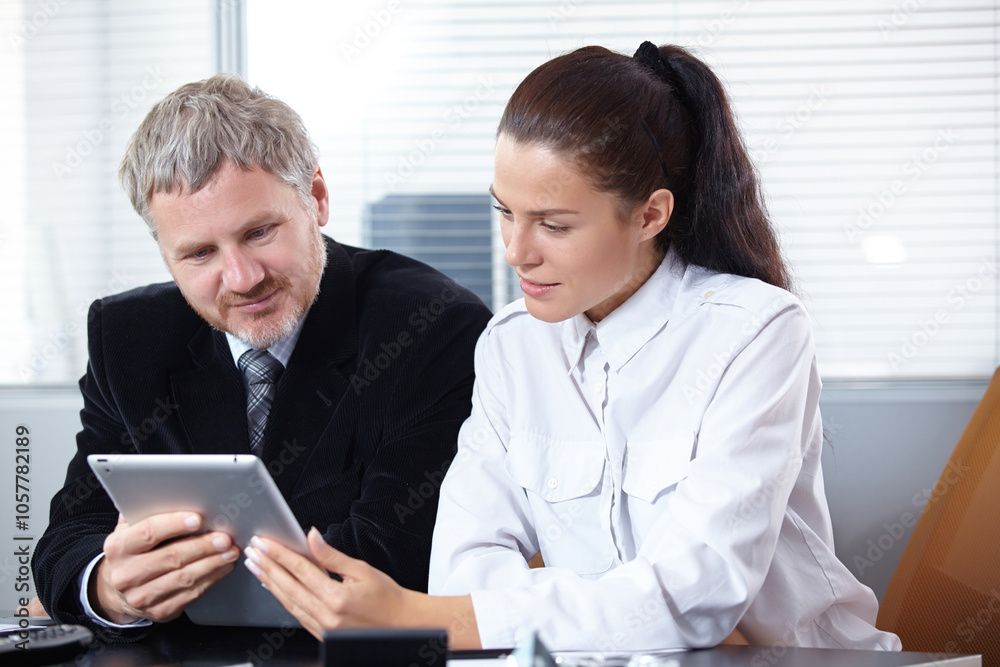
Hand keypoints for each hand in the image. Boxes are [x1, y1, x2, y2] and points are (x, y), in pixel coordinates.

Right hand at [92, 512, 239, 623]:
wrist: (116, 590)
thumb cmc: (132, 550)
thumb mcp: (130, 528)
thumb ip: (146, 510)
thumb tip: (172, 487)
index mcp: (118, 547)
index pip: (148, 532)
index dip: (174, 524)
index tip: (198, 518)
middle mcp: (126, 574)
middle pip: (171, 557)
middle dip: (202, 546)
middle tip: (225, 536)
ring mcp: (141, 596)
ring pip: (184, 578)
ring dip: (212, 563)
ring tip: (231, 550)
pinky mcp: (159, 611)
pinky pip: (190, 595)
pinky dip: (211, 579)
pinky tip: (223, 566)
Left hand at [244, 528, 480, 647]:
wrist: (402, 625)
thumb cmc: (387, 598)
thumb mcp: (361, 569)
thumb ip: (332, 555)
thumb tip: (312, 538)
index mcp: (336, 597)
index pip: (300, 570)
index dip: (279, 554)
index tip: (265, 543)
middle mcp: (326, 616)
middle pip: (288, 587)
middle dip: (267, 567)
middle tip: (252, 552)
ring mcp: (322, 628)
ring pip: (287, 602)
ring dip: (269, 582)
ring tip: (256, 567)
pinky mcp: (321, 634)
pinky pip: (296, 614)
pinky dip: (282, 599)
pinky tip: (274, 588)